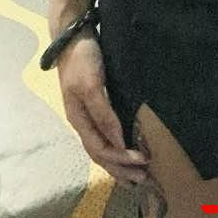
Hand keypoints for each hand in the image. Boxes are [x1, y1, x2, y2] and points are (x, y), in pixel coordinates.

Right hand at [57, 34, 151, 185]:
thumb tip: (117, 141)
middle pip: (101, 155)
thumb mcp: (91, 85)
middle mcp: (83, 123)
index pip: (101, 150)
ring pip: (102, 148)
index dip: (120, 160)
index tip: (142, 163)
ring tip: (136, 176)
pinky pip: (106, 135)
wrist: (73, 37)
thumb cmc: (82, 60)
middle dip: (121, 169)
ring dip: (119, 164)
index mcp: (79, 120)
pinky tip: (126, 151)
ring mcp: (87, 116)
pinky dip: (116, 149)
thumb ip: (103, 113)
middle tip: (144, 179)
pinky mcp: (95, 106)